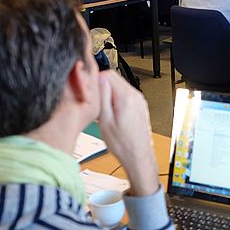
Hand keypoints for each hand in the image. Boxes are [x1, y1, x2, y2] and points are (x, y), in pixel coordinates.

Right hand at [96, 71, 158, 195]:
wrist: (138, 156)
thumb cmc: (122, 144)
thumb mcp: (105, 120)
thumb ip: (101, 97)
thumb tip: (98, 78)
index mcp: (126, 97)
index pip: (108, 74)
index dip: (95, 80)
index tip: (90, 91)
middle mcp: (136, 96)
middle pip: (114, 78)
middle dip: (102, 86)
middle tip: (95, 102)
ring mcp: (139, 100)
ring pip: (119, 86)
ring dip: (108, 93)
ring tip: (103, 110)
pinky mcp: (139, 105)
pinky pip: (125, 94)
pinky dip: (116, 99)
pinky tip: (112, 113)